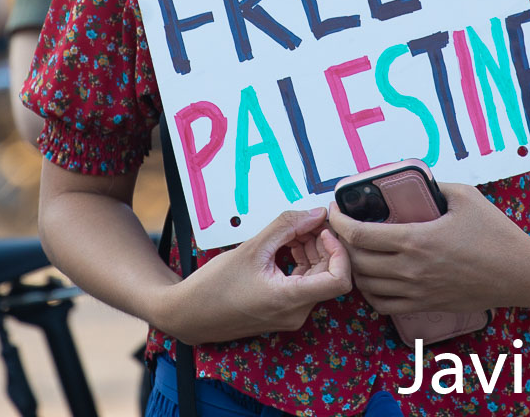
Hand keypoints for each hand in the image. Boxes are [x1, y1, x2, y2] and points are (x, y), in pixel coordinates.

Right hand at [159, 207, 351, 344]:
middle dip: (322, 245)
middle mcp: (296, 313)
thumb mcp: (252, 248)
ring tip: (293, 231)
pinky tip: (288, 245)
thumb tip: (316, 213)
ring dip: (311, 252)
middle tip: (307, 221)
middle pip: (328, 275)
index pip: (340, 280)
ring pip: (316, 279)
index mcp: (290, 300)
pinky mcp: (282, 311)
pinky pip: (302, 284)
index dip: (339, 251)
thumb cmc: (215, 285)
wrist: (189, 314)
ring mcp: (290, 315)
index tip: (323, 231)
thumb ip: (287, 227)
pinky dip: (301, 263)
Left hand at [329, 182, 529, 314]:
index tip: (335, 210)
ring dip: (354, 268)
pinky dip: (371, 292)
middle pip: (357, 262)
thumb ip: (434, 186)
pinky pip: (383, 306)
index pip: (360, 235)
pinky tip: (375, 276)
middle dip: (341, 244)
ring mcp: (417, 292)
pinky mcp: (426, 306)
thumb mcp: (465, 196)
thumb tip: (414, 181)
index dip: (339, 222)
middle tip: (342, 228)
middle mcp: (410, 270)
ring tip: (356, 251)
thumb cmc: (496, 233)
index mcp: (416, 240)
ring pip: (366, 286)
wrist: (521, 274)